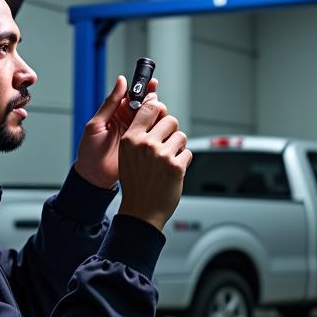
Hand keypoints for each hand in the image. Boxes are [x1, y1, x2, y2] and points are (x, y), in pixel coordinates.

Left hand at [74, 74, 158, 188]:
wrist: (95, 177)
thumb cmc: (90, 151)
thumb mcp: (96, 124)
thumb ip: (110, 103)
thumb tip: (121, 81)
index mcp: (116, 112)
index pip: (133, 96)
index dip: (143, 89)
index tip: (151, 84)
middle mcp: (128, 120)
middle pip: (146, 105)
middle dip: (153, 102)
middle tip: (155, 104)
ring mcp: (137, 133)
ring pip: (153, 118)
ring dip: (158, 115)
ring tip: (157, 116)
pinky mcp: (143, 144)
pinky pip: (154, 133)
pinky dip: (160, 129)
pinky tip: (162, 127)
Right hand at [117, 93, 191, 231]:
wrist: (141, 210)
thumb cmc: (136, 181)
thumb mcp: (128, 153)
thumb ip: (140, 132)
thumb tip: (154, 106)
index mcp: (131, 139)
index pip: (150, 108)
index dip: (159, 107)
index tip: (161, 111)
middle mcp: (146, 144)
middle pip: (170, 120)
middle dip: (171, 131)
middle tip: (165, 144)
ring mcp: (161, 155)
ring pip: (181, 136)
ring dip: (178, 146)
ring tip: (168, 160)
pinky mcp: (176, 166)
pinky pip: (188, 152)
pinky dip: (183, 161)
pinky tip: (172, 171)